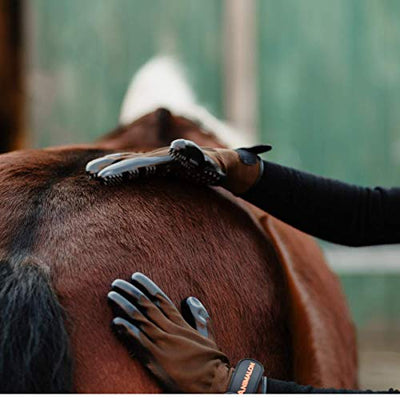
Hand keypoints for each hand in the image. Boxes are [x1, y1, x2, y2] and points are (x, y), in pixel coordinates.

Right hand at [86, 139, 270, 193]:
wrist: (229, 164)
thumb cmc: (223, 166)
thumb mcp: (214, 161)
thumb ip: (197, 155)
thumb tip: (176, 147)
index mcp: (171, 156)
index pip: (142, 162)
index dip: (124, 168)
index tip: (106, 175)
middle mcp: (164, 156)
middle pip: (134, 160)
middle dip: (113, 167)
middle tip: (92, 175)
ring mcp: (164, 161)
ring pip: (134, 162)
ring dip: (114, 167)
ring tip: (93, 174)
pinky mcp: (165, 167)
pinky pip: (141, 168)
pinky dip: (125, 170)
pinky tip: (113, 175)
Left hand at [107, 272, 232, 392]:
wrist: (214, 384)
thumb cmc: (211, 362)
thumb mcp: (208, 335)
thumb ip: (199, 316)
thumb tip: (191, 299)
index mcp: (180, 323)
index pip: (160, 298)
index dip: (146, 286)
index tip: (135, 276)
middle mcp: (169, 329)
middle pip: (146, 305)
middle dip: (130, 291)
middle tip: (116, 283)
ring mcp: (162, 343)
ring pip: (139, 319)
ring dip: (123, 306)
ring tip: (111, 296)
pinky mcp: (155, 359)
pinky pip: (137, 341)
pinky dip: (126, 331)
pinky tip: (115, 322)